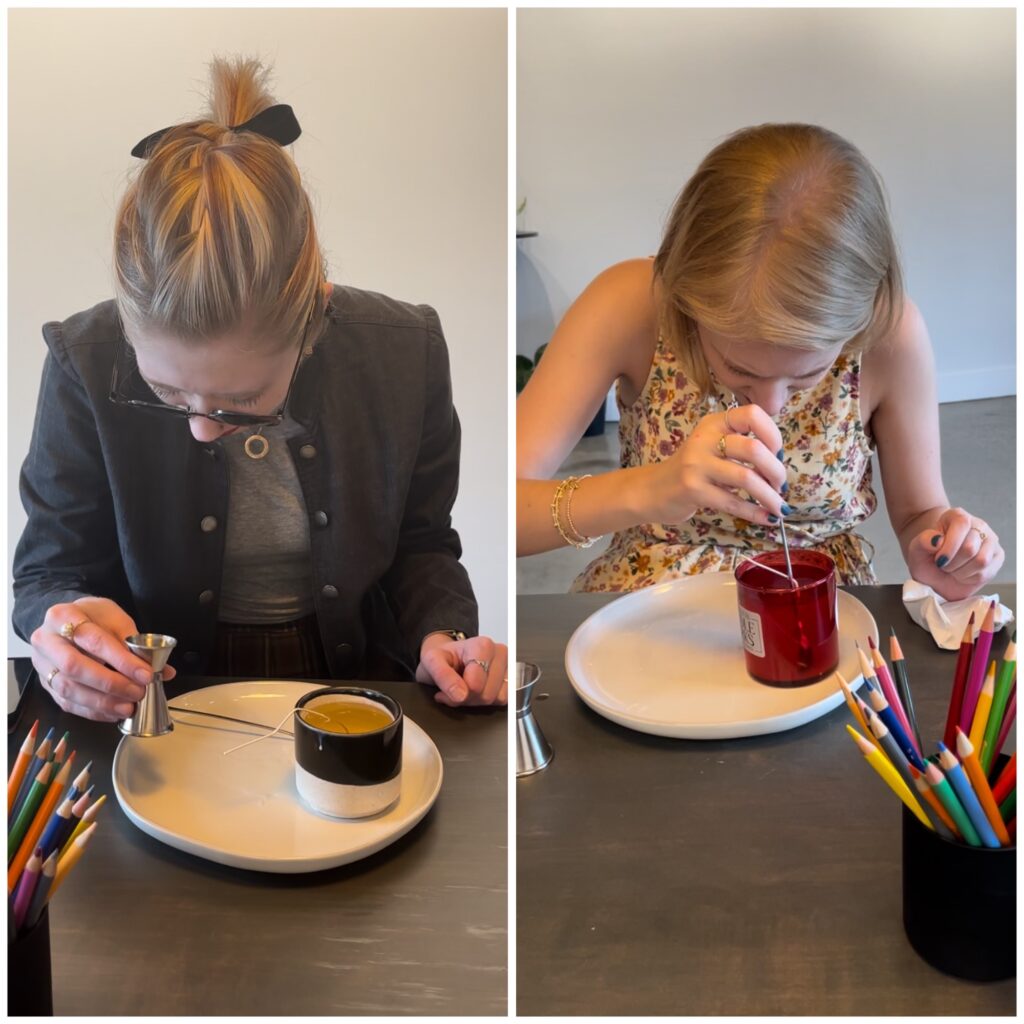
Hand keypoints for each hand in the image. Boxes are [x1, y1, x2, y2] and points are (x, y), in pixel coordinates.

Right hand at [29, 596, 176, 721]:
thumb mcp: (113, 617)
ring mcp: (42, 665)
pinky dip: (93, 711)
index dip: (122, 660)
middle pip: (75, 667)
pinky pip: (67, 703)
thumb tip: (164, 671)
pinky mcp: (45, 684)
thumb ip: (137, 643)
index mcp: (63, 616)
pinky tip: (114, 712)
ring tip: (129, 707)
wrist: (65, 621)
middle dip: (111, 683)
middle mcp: (46, 641)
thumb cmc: (92, 618)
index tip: (146, 674)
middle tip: (138, 692)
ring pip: (68, 689)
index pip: (94, 641)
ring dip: (102, 702)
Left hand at [415, 633, 507, 706]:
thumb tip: (460, 694)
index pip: (475, 685)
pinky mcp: (512, 679)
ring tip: (464, 688)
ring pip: (495, 699)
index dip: (458, 693)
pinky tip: (476, 691)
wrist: (449, 656)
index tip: (447, 687)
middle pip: (486, 694)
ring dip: (476, 701)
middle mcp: (500, 653)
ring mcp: (508, 666)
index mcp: (482, 645)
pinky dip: (488, 702)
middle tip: (455, 689)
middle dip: (467, 698)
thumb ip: (443, 676)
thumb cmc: (443, 657)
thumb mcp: (432, 662)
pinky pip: (503, 700)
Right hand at [641, 404, 787, 525]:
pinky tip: (766, 518)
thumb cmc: (692, 470)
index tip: (778, 455)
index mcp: (714, 423)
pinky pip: (733, 502)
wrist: (652, 490)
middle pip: (754, 449)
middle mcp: (705, 439)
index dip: (773, 434)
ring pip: (746, 477)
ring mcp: (697, 465)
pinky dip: (755, 513)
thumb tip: (779, 465)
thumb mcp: (712, 447)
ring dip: (770, 496)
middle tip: (780, 485)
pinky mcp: (693, 490)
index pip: (752, 415)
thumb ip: (741, 447)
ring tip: (778, 507)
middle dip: (776, 471)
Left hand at [906, 508, 1003, 600]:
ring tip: (952, 569)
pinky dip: (969, 578)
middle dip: (952, 563)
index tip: (938, 559)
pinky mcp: (998, 557)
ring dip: (961, 572)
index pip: (961, 525)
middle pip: (970, 548)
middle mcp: (978, 525)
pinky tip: (962, 574)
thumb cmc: (927, 558)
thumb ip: (922, 542)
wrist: (936, 574)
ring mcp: (991, 540)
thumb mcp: (916, 551)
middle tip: (943, 565)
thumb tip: (936, 539)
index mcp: (957, 516)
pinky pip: (986, 572)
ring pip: (981, 561)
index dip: (949, 547)